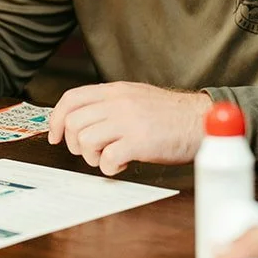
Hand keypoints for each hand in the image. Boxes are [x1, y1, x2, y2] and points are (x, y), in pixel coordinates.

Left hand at [48, 82, 209, 174]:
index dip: (56, 119)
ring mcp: (128, 121)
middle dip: (76, 144)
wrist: (201, 121)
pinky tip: (123, 164)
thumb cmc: (171, 115)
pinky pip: (107, 158)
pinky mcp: (139, 142)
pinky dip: (109, 167)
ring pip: (86, 141)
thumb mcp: (136, 97)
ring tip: (109, 157)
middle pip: (74, 123)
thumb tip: (83, 121)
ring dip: (92, 157)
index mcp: (115, 90)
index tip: (55, 136)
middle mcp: (118, 102)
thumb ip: (111, 104)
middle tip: (92, 152)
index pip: (71, 99)